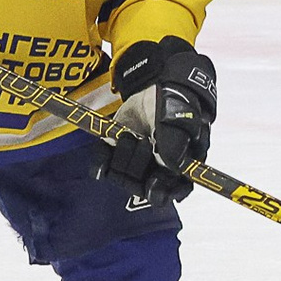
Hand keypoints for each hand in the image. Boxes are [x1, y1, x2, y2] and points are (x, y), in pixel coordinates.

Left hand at [101, 36, 216, 204]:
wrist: (153, 87)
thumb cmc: (176, 103)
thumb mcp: (180, 118)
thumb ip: (176, 142)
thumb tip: (172, 167)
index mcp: (181, 165)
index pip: (174, 192)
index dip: (162, 192)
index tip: (153, 182)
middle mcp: (157, 170)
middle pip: (143, 189)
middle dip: (140, 164)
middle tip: (145, 141)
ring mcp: (135, 163)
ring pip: (122, 179)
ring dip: (123, 156)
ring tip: (130, 135)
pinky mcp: (114, 154)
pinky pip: (101, 169)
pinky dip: (100, 160)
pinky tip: (107, 146)